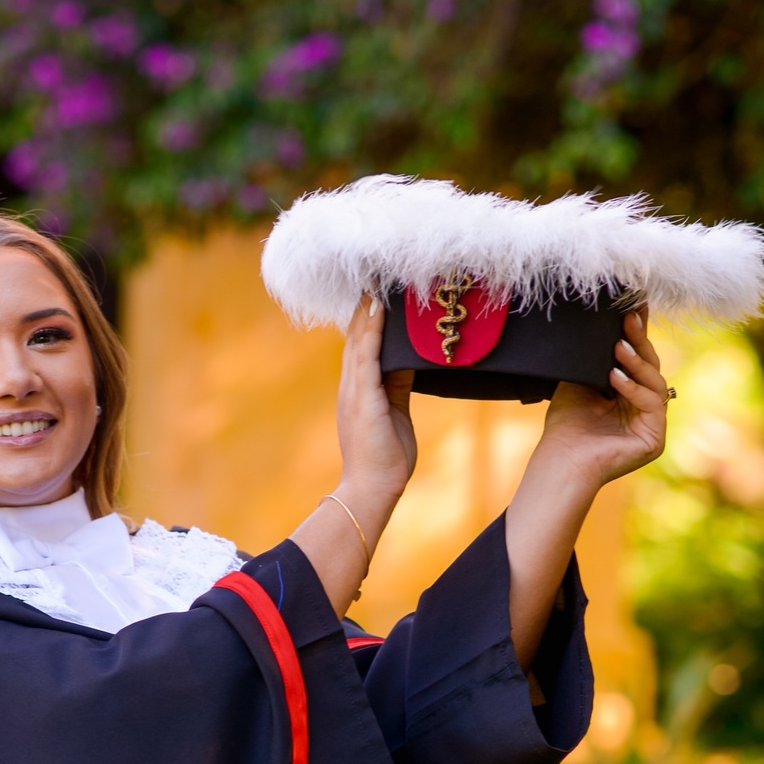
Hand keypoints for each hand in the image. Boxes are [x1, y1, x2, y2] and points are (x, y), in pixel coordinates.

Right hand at [288, 293, 416, 616]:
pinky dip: (370, 330)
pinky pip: (366, 355)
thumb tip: (411, 360)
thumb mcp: (395, 413)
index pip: (362, 346)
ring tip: (376, 280)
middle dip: (365, 306)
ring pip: (358, 340)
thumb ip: (399, 385)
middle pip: (356, 336)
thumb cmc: (386, 459)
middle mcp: (351, 386)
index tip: (377, 292)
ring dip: (367, 310)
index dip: (367, 319)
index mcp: (359, 391)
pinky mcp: (362, 397)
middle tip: (376, 274)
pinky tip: (377, 308)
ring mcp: (354, 390)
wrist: (372, 489)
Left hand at [534, 308, 667, 492]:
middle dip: (639, 342)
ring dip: (636, 363)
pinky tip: (614, 377)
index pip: (638, 360)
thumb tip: (602, 322)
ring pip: (655, 382)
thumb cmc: (565, 424)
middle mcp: (643, 408)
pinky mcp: (655, 439)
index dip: (638, 334)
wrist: (560, 459)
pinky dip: (634, 389)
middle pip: (651, 367)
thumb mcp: (580, 381)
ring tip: (617, 347)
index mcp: (629, 395)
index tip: (634, 307)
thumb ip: (595, 358)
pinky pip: (652, 404)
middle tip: (628, 318)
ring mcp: (652, 424)